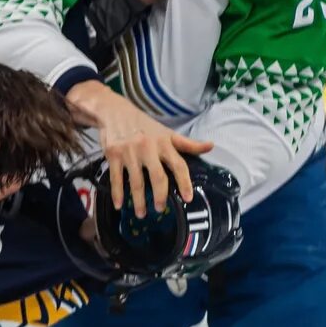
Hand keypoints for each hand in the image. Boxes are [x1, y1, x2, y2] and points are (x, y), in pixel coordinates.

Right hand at [66, 82, 212, 217]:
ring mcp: (130, 152)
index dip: (185, 182)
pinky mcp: (113, 155)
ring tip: (142, 214)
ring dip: (139, 201)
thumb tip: (211, 146)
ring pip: (136, 182)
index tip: (188, 198)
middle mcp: (148, 148)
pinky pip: (116, 178)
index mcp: (164, 143)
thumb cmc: (144, 125)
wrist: (114, 112)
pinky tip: (119, 205)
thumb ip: (188, 143)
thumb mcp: (167, 133)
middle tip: (160, 209)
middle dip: (160, 196)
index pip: (178, 165)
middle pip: (158, 177)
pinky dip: (117, 194)